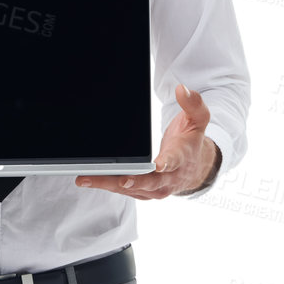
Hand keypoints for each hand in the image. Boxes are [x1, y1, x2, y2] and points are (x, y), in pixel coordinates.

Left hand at [76, 81, 218, 197]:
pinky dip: (107, 185)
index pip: (174, 161)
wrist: (193, 168)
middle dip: (131, 180)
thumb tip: (182, 89)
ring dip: (108, 184)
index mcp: (181, 159)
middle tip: (116, 179)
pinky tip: (88, 179)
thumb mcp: (197, 120)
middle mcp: (168, 179)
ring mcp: (155, 189)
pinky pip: (124, 191)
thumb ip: (193, 104)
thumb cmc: (189, 143)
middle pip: (148, 181)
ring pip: (131, 189)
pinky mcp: (143, 193)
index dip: (165, 163)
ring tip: (85, 178)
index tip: (157, 165)